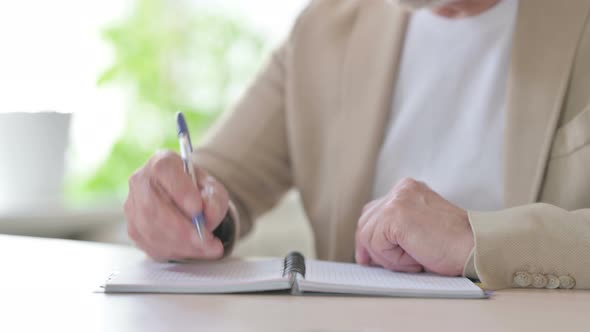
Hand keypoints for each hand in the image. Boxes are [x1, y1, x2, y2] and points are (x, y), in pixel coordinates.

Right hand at [124, 150, 229, 260]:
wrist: (186, 204)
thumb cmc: (198, 192)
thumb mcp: (214, 190)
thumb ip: (215, 199)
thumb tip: (207, 215)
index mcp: (162, 162)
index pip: (164, 171)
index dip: (180, 191)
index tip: (197, 209)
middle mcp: (141, 181)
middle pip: (152, 205)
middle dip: (181, 228)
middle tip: (206, 240)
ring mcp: (133, 206)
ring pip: (150, 229)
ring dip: (181, 243)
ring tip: (206, 247)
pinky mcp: (133, 229)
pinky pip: (150, 244)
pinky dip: (175, 251)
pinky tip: (192, 249)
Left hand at [355, 178, 473, 275]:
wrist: (475, 248)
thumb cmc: (453, 245)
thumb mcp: (418, 228)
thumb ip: (396, 228)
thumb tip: (366, 247)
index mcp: (407, 189)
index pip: (374, 212)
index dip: (368, 236)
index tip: (366, 256)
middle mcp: (401, 189)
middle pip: (365, 221)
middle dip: (370, 248)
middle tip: (383, 265)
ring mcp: (397, 199)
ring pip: (368, 236)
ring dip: (388, 257)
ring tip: (414, 260)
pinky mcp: (396, 214)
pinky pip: (376, 244)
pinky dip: (393, 259)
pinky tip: (416, 259)